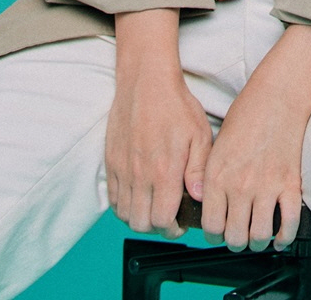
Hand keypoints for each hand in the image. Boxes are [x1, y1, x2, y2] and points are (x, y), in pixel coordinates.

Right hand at [106, 9, 212, 235]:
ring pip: (124, 215)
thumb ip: (199, 170)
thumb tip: (199, 198)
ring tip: (153, 206)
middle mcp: (140, 175)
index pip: (163, 221)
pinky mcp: (111, 162)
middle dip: (156, 227)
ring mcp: (123, 170)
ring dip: (139, 217)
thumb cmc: (176, 105)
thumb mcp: (199, 134)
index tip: (180, 221)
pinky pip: (112, 198)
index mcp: (164, 171)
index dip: (173, 227)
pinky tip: (138, 194)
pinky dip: (123, 204)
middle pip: (141, 224)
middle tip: (167, 216)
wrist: (146, 82)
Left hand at [201, 21, 310, 252]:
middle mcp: (239, 185)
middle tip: (238, 235)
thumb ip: (209, 176)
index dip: (214, 235)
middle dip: (235, 241)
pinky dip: (284, 237)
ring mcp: (266, 186)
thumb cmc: (247, 113)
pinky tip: (279, 236)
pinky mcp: (290, 184)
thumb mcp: (217, 144)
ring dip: (258, 241)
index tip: (219, 233)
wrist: (279, 95)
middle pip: (234, 237)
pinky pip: (288, 224)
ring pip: (259, 236)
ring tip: (257, 235)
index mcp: (217, 175)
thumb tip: (207, 204)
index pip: (210, 225)